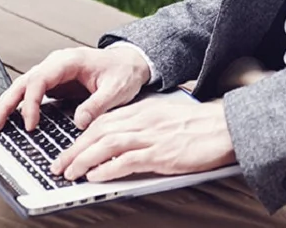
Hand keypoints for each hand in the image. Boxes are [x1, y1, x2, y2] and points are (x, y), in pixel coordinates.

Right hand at [0, 44, 151, 132]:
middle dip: (6, 103)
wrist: (129, 63)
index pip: (40, 80)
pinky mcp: (52, 84)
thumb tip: (79, 121)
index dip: (31, 102)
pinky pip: (29, 94)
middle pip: (23, 82)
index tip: (31, 125)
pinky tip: (2, 117)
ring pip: (22, 87)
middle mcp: (55, 64)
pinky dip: (15, 105)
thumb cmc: (123, 73)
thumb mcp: (117, 90)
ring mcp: (52, 73)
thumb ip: (98, 104)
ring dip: (5, 105)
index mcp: (69, 61)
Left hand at [50, 97, 234, 182]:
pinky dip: (107, 168)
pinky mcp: (161, 154)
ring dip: (83, 159)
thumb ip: (146, 125)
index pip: (104, 120)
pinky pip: (127, 160)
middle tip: (58, 164)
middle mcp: (144, 120)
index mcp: (145, 110)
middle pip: (99, 131)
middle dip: (74, 149)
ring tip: (69, 173)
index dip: (82, 136)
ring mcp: (152, 136)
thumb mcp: (167, 118)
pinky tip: (95, 176)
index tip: (69, 148)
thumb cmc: (201, 125)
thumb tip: (124, 140)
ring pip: (107, 144)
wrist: (226, 127)